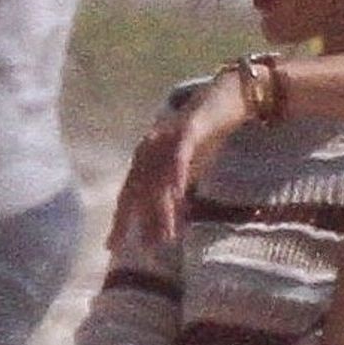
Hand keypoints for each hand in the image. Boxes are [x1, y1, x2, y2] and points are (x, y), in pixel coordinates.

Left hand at [106, 70, 246, 251]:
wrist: (231, 96)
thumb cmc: (209, 133)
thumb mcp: (190, 166)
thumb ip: (177, 190)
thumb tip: (170, 222)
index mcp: (148, 156)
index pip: (130, 192)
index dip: (121, 220)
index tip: (112, 248)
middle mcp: (151, 146)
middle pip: (136, 188)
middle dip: (132, 220)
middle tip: (131, 248)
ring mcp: (168, 136)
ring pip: (158, 178)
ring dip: (158, 209)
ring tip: (162, 236)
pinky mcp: (190, 128)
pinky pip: (179, 155)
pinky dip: (176, 176)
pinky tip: (176, 196)